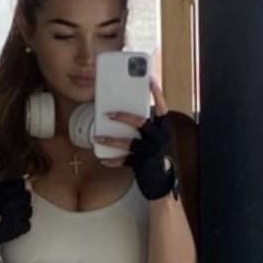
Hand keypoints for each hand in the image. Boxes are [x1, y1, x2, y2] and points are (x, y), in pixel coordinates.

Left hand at [93, 75, 180, 200]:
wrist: (161, 182)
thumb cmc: (156, 156)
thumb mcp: (156, 139)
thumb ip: (146, 127)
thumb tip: (125, 113)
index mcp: (164, 130)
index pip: (162, 109)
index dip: (157, 94)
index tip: (151, 80)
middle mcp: (160, 139)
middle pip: (142, 123)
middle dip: (125, 116)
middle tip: (108, 113)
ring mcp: (152, 152)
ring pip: (130, 142)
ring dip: (112, 139)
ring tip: (98, 137)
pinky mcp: (143, 165)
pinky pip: (125, 161)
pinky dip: (113, 160)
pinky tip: (103, 160)